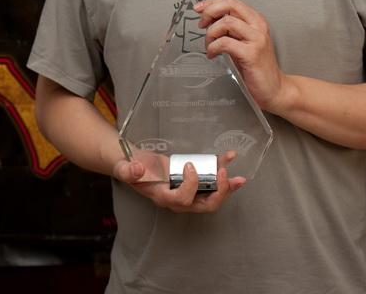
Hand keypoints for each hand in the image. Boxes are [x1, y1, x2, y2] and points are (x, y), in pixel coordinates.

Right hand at [112, 156, 244, 213]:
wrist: (136, 164)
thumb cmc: (132, 168)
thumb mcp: (126, 168)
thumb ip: (129, 170)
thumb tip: (136, 170)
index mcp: (164, 197)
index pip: (182, 200)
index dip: (190, 185)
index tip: (189, 166)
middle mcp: (179, 199)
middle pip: (204, 206)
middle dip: (219, 193)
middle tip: (224, 175)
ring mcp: (188, 192)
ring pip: (212, 197)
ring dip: (227, 187)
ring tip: (239, 179)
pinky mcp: (193, 181)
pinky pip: (211, 181)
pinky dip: (222, 171)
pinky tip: (228, 159)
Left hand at [194, 0, 283, 111]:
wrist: (274, 88)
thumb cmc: (256, 67)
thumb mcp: (242, 41)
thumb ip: (230, 29)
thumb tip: (209, 19)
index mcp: (256, 20)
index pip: (232, 1)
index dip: (212, 2)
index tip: (199, 9)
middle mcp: (258, 26)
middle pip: (230, 5)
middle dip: (210, 11)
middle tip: (201, 24)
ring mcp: (256, 39)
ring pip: (226, 22)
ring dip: (211, 33)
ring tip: (209, 45)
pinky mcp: (251, 54)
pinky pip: (225, 43)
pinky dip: (213, 47)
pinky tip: (212, 55)